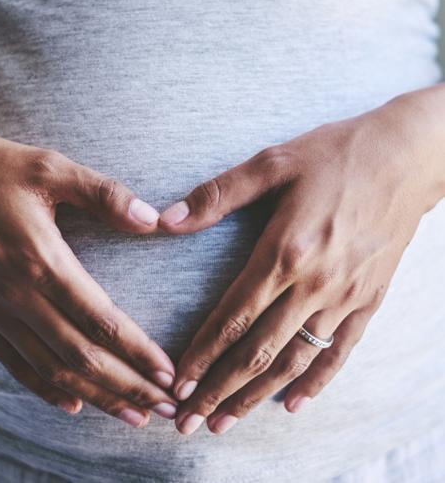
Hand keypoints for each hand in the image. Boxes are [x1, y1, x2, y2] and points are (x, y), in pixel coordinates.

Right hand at [0, 121, 177, 426]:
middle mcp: (15, 294)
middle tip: (164, 407)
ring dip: (95, 395)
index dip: (138, 351)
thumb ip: (105, 194)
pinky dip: (45, 388)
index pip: (100, 319)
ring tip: (131, 415)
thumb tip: (152, 220)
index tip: (168, 373)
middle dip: (127, 386)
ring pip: (51, 369)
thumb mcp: (51, 167)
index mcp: (39, 258)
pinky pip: (15, 363)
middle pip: (80, 356)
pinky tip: (74, 403)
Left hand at [159, 90, 444, 434]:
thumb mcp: (272, 161)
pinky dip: (316, 381)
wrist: (409, 155)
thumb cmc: (336, 153)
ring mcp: (344, 296)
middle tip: (189, 422)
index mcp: (284, 251)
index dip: (201, 354)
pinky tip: (292, 404)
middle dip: (218, 389)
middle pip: (257, 351)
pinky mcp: (369, 300)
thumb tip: (165, 220)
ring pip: (293, 360)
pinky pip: (339, 351)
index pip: (232, 317)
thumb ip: (218, 194)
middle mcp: (314, 283)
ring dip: (256, 395)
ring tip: (225, 422)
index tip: (177, 383)